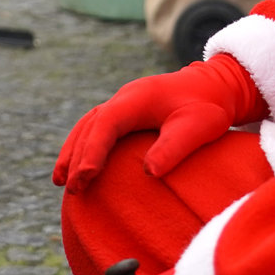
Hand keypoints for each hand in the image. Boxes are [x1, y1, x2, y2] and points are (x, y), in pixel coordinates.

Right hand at [54, 54, 258, 193]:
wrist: (215, 86)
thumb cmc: (208, 106)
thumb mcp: (199, 127)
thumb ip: (174, 147)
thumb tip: (149, 173)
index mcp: (137, 98)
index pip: (106, 123)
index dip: (92, 150)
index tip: (85, 177)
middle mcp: (124, 99)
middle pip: (89, 126)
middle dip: (75, 156)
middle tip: (69, 188)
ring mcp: (123, 104)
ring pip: (88, 126)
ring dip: (72, 152)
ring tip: (59, 181)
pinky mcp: (126, 114)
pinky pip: (97, 129)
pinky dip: (83, 146)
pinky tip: (78, 166)